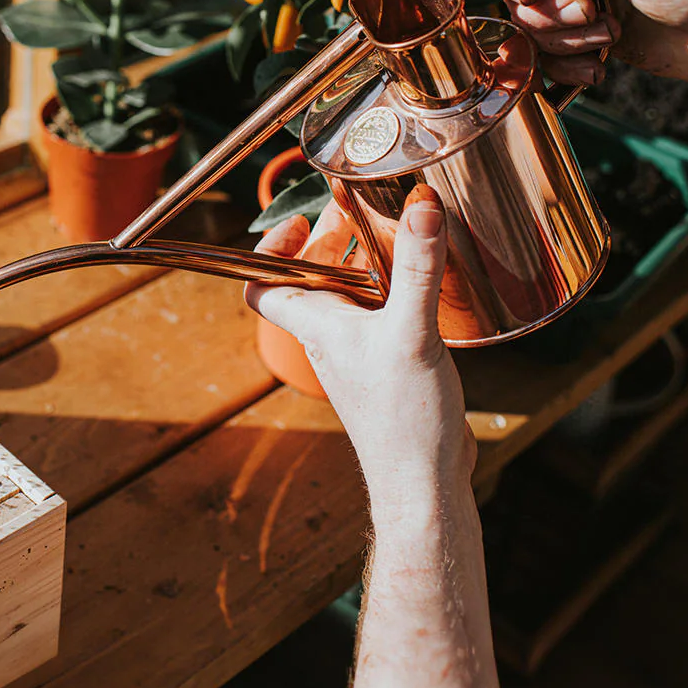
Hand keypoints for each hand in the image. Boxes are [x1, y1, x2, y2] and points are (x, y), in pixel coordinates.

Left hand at [245, 188, 473, 521]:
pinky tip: (424, 277)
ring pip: (349, 293)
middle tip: (353, 208)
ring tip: (389, 228)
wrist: (424, 482)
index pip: (262, 283)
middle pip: (313, 277)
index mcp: (316, 326)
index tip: (297, 219)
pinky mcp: (390, 362)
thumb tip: (421, 206)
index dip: (269, 248)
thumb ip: (417, 269)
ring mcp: (358, 351)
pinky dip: (394, 286)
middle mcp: (330, 336)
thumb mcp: (410, 334)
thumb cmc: (402, 421)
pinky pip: (381, 312)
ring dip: (363, 259)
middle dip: (329, 238)